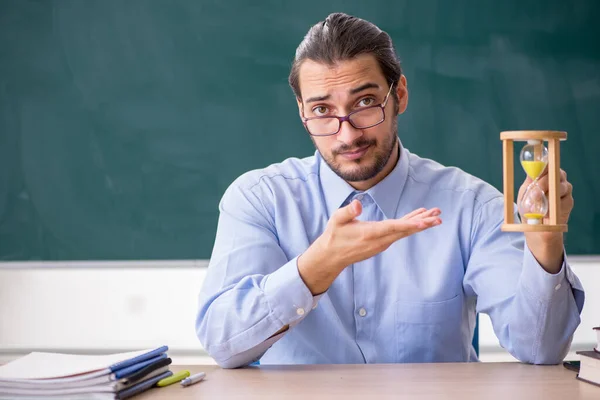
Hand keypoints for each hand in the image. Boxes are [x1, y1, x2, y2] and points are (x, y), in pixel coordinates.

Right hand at [297, 200, 441, 293]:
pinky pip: (399, 234)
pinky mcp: (381, 243)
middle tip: (439, 216)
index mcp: (370, 233)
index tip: (425, 222)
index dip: (410, 224)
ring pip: (404, 232)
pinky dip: (410, 226)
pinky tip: (418, 220)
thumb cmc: (333, 236)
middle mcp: (380, 241)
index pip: (394, 228)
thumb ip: (348, 212)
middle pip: (405, 231)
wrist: (331, 256)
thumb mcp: (336, 220)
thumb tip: (358, 204)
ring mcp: (381, 244)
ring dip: (419, 223)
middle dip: (423, 223)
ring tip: (435, 216)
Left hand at [517, 167, 572, 272]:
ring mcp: (565, 189)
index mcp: (546, 173)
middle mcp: (558, 178)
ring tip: (537, 204)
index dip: (543, 165)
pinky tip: (546, 212)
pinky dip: (553, 207)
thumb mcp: (525, 192)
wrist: (536, 226)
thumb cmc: (529, 205)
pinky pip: (563, 201)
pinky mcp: (569, 202)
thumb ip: (529, 182)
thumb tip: (531, 173)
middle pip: (556, 174)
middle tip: (534, 192)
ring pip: (560, 187)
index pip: (547, 164)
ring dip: (547, 196)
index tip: (536, 169)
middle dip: (543, 182)